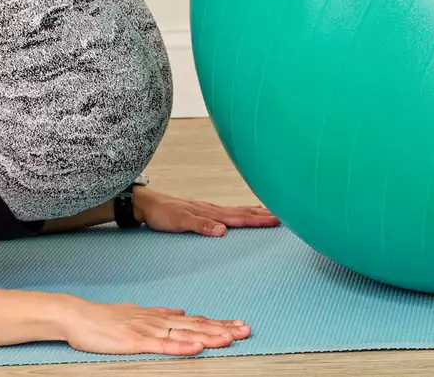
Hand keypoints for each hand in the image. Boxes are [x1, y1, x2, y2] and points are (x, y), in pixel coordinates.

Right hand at [57, 298, 248, 355]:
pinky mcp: (137, 342)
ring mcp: (150, 331)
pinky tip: (198, 347)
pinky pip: (164, 346)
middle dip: (223, 329)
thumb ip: (161, 313)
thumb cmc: (107, 319)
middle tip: (246, 330)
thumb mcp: (139, 313)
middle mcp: (160, 321)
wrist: (81, 317)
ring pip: (186, 335)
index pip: (197, 320)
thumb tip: (181, 311)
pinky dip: (183, 347)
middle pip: (198, 326)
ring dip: (210, 336)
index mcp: (162, 317)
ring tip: (231, 338)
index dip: (219, 323)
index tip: (239, 325)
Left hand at [135, 188, 279, 236]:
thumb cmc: (163, 214)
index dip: (259, 219)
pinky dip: (242, 211)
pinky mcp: (205, 211)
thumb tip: (223, 231)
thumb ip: (201, 226)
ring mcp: (210, 209)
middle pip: (243, 211)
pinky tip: (244, 212)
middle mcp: (214, 209)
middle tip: (285, 217)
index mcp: (211, 212)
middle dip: (264, 214)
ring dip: (255, 211)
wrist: (148, 204)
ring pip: (238, 210)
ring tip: (271, 213)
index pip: (240, 217)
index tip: (277, 220)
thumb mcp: (179, 222)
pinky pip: (229, 211)